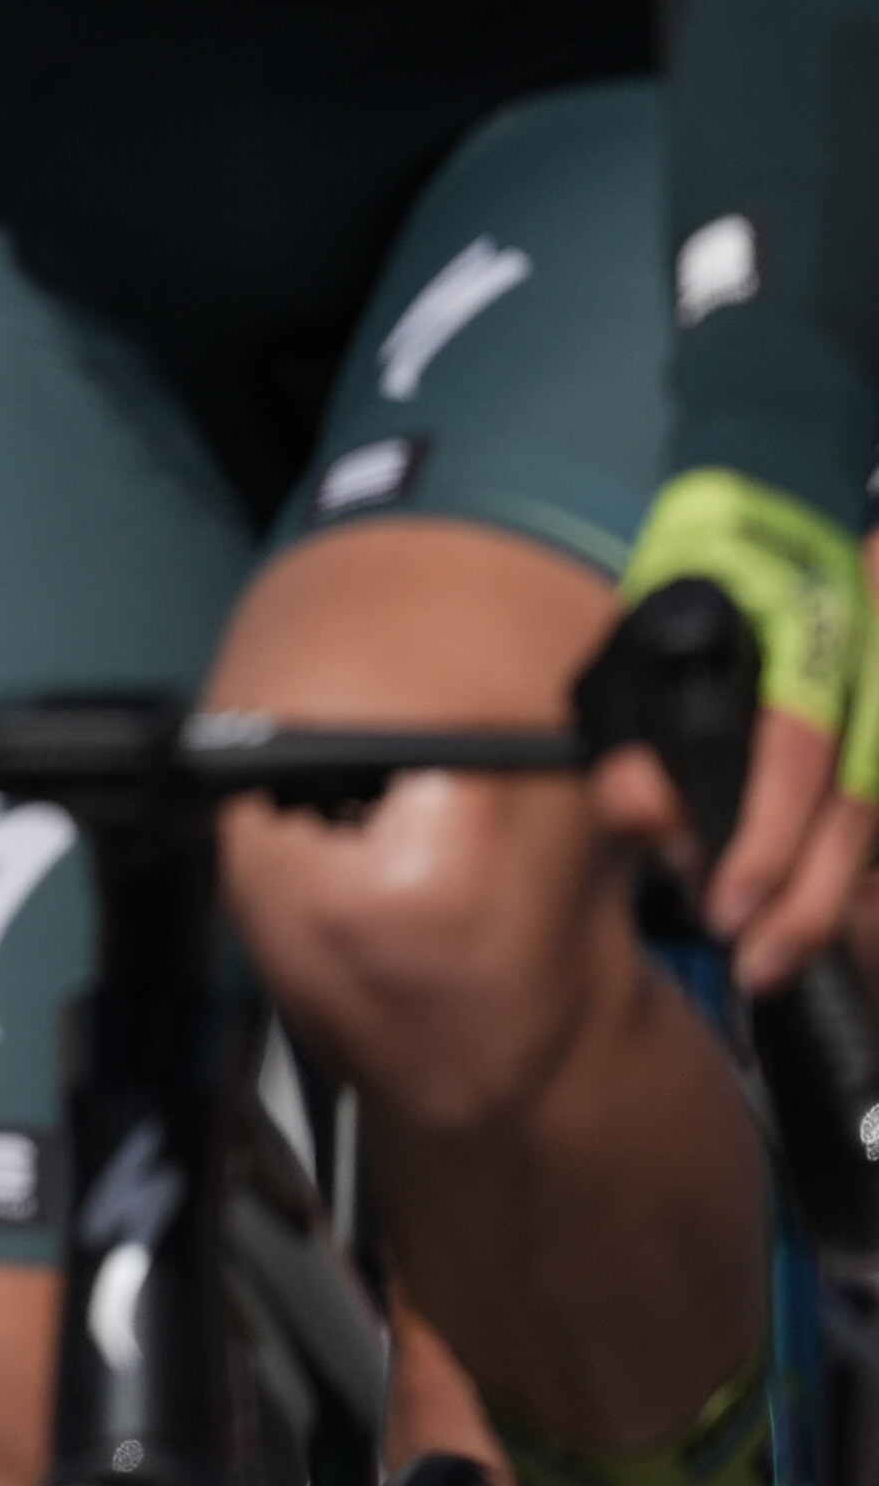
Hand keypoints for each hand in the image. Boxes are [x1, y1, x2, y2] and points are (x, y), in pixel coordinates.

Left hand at [582, 477, 878, 995]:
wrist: (770, 522)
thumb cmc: (698, 590)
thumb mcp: (638, 644)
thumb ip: (631, 730)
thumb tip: (650, 814)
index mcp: (799, 631)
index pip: (797, 748)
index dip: (768, 838)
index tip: (726, 906)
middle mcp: (868, 662)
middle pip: (861, 803)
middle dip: (810, 900)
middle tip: (755, 962)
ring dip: (838, 898)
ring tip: (779, 956)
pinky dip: (860, 870)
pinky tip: (825, 913)